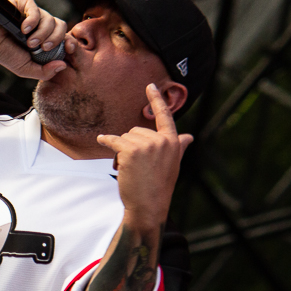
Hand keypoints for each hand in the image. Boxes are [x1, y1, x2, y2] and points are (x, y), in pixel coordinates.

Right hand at [0, 0, 68, 80]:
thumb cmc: (4, 53)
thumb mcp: (25, 69)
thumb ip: (45, 72)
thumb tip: (63, 65)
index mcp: (45, 38)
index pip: (65, 36)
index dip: (70, 42)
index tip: (68, 49)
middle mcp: (41, 25)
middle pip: (60, 25)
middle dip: (55, 39)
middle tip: (42, 48)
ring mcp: (33, 13)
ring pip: (49, 18)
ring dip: (41, 33)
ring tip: (29, 42)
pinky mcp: (24, 4)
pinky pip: (35, 9)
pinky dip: (32, 20)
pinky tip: (24, 30)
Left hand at [95, 85, 192, 229]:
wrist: (149, 205)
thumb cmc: (159, 186)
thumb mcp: (174, 164)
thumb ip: (179, 147)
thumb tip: (189, 136)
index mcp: (174, 142)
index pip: (165, 116)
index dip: (156, 100)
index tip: (149, 85)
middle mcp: (162, 141)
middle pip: (136, 130)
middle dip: (131, 145)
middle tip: (138, 166)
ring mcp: (147, 145)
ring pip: (124, 137)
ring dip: (122, 151)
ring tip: (131, 169)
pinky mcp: (131, 150)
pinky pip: (113, 140)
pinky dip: (106, 141)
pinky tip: (101, 140)